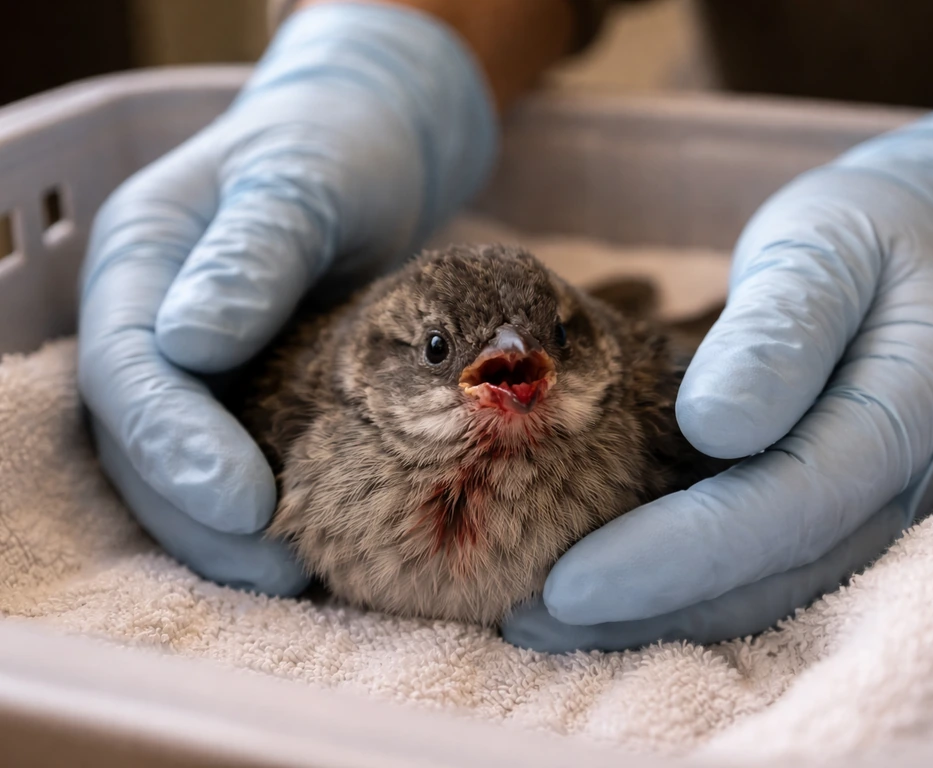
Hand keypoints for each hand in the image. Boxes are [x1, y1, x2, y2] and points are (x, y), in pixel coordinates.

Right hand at [78, 3, 495, 592]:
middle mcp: (150, 323)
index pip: (128, 373)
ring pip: (184, 465)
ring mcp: (196, 362)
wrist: (370, 149)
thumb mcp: (302, 181)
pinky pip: (241, 458)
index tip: (245, 504)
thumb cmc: (335, 151)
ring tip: (304, 575)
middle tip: (283, 568)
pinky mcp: (248, 389)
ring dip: (231, 532)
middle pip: (142, 440)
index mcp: (137, 265)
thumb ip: (251, 252)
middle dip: (201, 516)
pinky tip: (319, 541)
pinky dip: (271, 507)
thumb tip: (188, 345)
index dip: (174, 447)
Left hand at [502, 84, 932, 651]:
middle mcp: (906, 483)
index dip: (678, 555)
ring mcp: (876, 507)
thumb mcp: (821, 249)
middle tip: (529, 619)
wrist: (927, 247)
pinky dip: (679, 587)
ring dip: (655, 615)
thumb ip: (779, 330)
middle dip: (649, 608)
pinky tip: (603, 589)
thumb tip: (712, 427)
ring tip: (544, 620)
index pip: (790, 506)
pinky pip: (759, 568)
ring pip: (765, 590)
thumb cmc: (867, 234)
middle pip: (773, 574)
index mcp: (915, 408)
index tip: (571, 584)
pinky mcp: (834, 511)